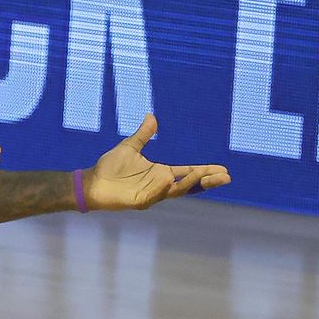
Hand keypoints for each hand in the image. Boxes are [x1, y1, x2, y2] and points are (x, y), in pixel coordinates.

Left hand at [83, 114, 230, 210]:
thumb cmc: (110, 166)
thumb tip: (152, 116)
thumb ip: (143, 135)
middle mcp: (159, 184)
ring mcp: (151, 194)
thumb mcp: (130, 146)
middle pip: (188, 184)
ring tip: (202, 175)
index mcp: (160, 172)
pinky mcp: (140, 201)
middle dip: (207, 181)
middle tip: (226, 177)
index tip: (223, 170)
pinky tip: (167, 178)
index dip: (205, 171)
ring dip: (188, 183)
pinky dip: (161, 187)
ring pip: (175, 191)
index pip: (188, 172)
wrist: (92, 181)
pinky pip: (154, 195)